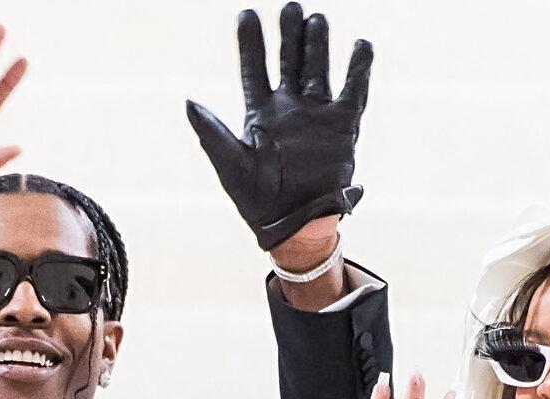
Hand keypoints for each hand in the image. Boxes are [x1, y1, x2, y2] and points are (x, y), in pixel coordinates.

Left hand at [186, 3, 370, 253]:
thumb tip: (188, 102)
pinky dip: (358, 70)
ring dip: (317, 45)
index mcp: (259, 113)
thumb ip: (212, 132)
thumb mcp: (230, 165)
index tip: (247, 14)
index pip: (254, 68)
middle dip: (289, 34)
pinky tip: (361, 46)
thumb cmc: (257, 200)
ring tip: (316, 19)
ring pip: (318, 69)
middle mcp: (289, 109)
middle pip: (289, 60)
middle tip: (291, 7)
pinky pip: (353, 93)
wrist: (295, 226)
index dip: (250, 42)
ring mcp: (317, 115)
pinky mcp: (343, 128)